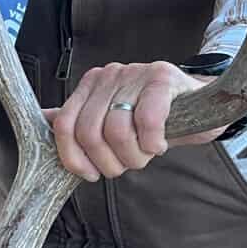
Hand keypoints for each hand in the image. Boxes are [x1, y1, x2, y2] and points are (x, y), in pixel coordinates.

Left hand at [44, 61, 229, 182]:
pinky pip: (146, 120)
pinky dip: (152, 143)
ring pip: (116, 131)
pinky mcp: (162, 78)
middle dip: (109, 162)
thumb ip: (81, 120)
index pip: (64, 125)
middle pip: (89, 133)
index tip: (91, 174)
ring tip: (146, 155)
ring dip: (133, 156)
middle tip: (128, 164)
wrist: (202, 103)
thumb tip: (43, 121)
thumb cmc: (154, 117)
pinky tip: (159, 145)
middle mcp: (108, 75)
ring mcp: (135, 73)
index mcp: (90, 85)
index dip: (74, 158)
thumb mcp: (113, 119)